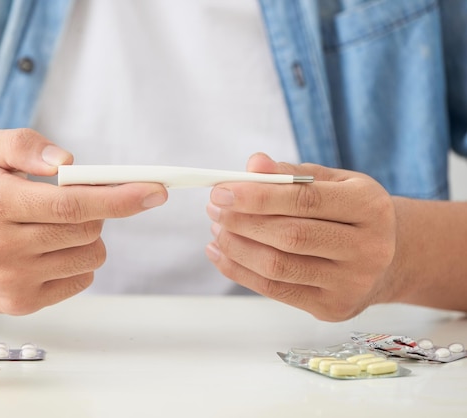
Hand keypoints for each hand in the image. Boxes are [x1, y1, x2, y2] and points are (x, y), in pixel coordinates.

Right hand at [0, 129, 167, 313]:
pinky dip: (77, 261)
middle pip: (87, 230)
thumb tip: (67, 162)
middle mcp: (1, 247)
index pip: (71, 203)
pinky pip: (79, 280)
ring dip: (88, 236)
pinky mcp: (19, 304)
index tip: (155, 191)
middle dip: (96, 211)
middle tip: (76, 201)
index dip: (119, 197)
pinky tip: (48, 250)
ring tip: (55, 225)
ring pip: (90, 256)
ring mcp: (11, 281)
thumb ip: (22, 144)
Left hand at [205, 153, 396, 320]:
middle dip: (242, 221)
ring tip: (217, 229)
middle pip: (291, 236)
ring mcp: (352, 283)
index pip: (306, 200)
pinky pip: (275, 290)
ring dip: (237, 247)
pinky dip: (240, 271)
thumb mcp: (333, 182)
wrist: (390, 258)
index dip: (258, 195)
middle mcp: (369, 248)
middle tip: (214, 209)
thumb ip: (292, 172)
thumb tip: (253, 164)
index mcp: (370, 206)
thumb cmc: (350, 213)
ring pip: (278, 266)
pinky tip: (221, 254)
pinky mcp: (332, 308)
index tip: (222, 190)